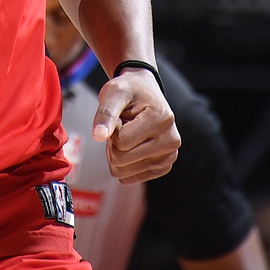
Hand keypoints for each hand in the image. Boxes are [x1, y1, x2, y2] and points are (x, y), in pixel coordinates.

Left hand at [93, 67, 179, 184]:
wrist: (144, 92)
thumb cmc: (129, 90)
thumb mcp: (114, 93)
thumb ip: (105, 114)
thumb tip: (97, 136)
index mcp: (162, 119)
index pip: (121, 142)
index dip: (111, 130)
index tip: (119, 117)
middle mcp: (171, 141)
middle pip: (121, 160)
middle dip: (112, 144)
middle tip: (120, 127)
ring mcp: (170, 156)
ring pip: (123, 172)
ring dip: (117, 154)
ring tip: (127, 135)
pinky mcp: (164, 167)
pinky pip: (129, 179)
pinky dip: (123, 164)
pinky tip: (132, 146)